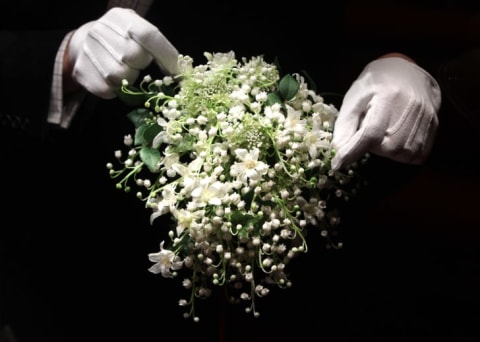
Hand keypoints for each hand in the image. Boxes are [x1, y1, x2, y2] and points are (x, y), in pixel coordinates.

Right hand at [66, 7, 178, 98]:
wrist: (83, 42)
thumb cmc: (121, 39)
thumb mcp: (137, 31)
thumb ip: (157, 45)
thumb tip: (182, 72)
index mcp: (120, 17)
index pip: (149, 35)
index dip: (166, 56)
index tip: (178, 73)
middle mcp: (100, 30)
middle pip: (134, 57)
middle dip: (140, 65)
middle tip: (135, 62)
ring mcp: (88, 50)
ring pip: (120, 76)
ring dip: (128, 78)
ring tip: (124, 70)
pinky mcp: (82, 71)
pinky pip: (107, 89)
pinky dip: (115, 89)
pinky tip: (112, 78)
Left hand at [331, 54, 440, 169]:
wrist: (408, 72)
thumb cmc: (376, 84)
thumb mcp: (354, 98)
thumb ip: (345, 125)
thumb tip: (338, 151)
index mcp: (387, 98)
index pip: (370, 133)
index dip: (352, 152)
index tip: (337, 164)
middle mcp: (410, 110)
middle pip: (385, 149)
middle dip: (372, 145)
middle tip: (371, 128)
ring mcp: (426, 119)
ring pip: (400, 155)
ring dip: (387, 150)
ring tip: (385, 130)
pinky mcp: (435, 128)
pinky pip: (415, 156)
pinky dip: (402, 153)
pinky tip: (397, 136)